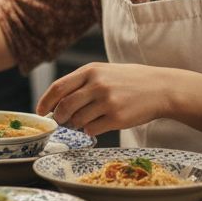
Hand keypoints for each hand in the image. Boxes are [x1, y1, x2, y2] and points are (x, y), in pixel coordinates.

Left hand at [36, 63, 174, 135]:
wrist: (161, 88)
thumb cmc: (129, 81)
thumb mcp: (104, 72)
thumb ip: (81, 83)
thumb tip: (55, 103)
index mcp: (91, 70)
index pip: (58, 87)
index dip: (45, 102)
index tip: (40, 112)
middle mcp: (97, 85)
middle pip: (64, 106)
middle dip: (59, 117)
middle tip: (61, 121)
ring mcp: (107, 102)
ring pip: (77, 120)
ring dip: (76, 124)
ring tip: (85, 120)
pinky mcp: (117, 118)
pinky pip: (91, 129)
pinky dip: (90, 130)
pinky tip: (99, 124)